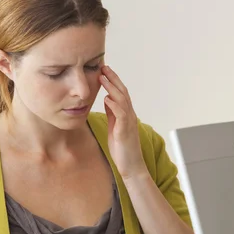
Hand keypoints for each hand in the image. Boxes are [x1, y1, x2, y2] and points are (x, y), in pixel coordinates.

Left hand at [100, 66, 147, 180]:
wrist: (131, 166)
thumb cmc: (122, 149)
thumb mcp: (114, 127)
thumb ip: (112, 114)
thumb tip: (107, 100)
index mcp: (126, 114)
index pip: (120, 93)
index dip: (112, 80)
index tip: (103, 70)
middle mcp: (130, 115)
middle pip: (122, 92)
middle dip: (112, 78)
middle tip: (103, 66)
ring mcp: (129, 123)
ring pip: (122, 100)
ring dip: (112, 88)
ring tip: (102, 77)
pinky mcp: (125, 131)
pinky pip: (121, 115)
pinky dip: (114, 106)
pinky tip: (106, 98)